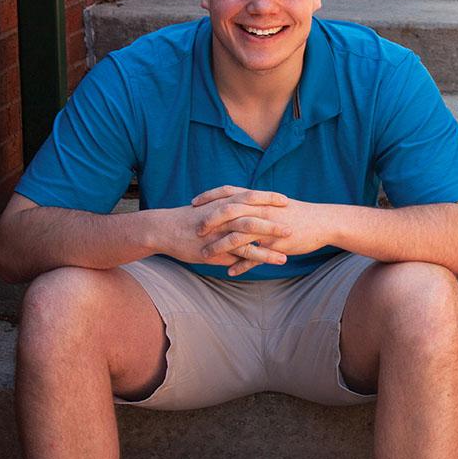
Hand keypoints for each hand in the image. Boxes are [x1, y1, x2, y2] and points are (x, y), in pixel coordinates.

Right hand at [151, 203, 285, 267]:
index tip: (286, 200)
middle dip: (275, 218)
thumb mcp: (208, 210)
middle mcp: (224, 214)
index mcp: (224, 203)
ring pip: (251, 233)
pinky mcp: (217, 247)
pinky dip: (258, 257)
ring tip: (289, 246)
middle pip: (255, 212)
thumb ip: (226, 214)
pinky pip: (241, 252)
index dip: (269, 198)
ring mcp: (221, 230)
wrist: (163, 229)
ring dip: (271, 239)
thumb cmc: (187, 220)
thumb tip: (239, 217)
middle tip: (294, 221)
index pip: (251, 196)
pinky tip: (271, 262)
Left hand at [192, 185, 331, 275]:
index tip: (195, 202)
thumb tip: (241, 205)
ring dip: (218, 247)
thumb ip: (257, 205)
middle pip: (228, 213)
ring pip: (237, 237)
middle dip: (209, 221)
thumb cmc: (299, 214)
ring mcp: (268, 228)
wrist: (323, 222)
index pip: (230, 192)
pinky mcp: (276, 244)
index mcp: (260, 199)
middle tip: (196, 229)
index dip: (211, 196)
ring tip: (204, 256)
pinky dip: (241, 265)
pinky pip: (254, 257)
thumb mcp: (276, 205)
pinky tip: (230, 272)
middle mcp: (261, 211)